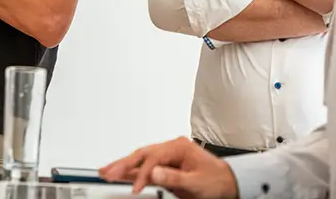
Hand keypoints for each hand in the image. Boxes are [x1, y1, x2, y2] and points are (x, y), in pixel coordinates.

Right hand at [99, 136, 238, 198]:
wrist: (229, 184)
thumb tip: (154, 172)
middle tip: (107, 172)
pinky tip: (120, 174)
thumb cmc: (217, 180)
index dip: (142, 173)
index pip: (153, 158)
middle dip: (123, 163)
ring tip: (106, 171)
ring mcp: (167, 157)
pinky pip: (144, 168)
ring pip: (140, 159)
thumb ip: (175, 176)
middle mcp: (171, 149)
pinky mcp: (165, 167)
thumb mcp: (197, 181)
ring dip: (123, 166)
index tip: (136, 188)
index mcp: (179, 147)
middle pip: (141, 154)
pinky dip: (131, 172)